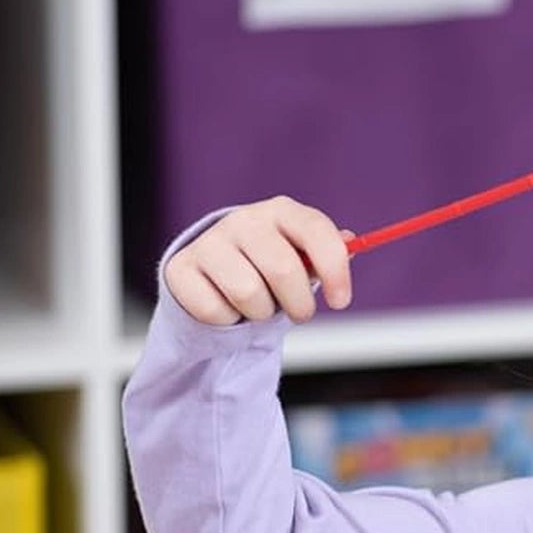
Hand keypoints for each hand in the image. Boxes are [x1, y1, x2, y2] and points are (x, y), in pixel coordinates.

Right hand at [163, 198, 353, 325]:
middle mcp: (244, 220)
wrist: (214, 273)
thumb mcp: (302, 255)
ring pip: (249, 294)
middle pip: (282, 270)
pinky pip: (215, 310)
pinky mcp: (181, 268)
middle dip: (299, 304)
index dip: (334, 269)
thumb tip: (351, 241)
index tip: (341, 302)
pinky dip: (227, 320)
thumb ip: (328, 250)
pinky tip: (227, 305)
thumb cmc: (268, 265)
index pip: (316, 231)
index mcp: (281, 212)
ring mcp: (209, 241)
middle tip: (299, 313)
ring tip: (259, 305)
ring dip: (261, 313)